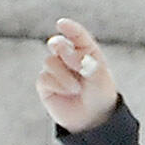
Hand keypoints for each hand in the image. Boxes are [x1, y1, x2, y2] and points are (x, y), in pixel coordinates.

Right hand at [35, 18, 117, 132]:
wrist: (92, 120)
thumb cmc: (100, 96)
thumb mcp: (100, 79)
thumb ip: (86, 63)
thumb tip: (66, 48)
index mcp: (86, 52)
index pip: (77, 36)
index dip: (69, 29)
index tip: (62, 24)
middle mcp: (68, 58)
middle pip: (57, 44)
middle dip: (61, 48)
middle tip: (70, 57)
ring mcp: (55, 69)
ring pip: (50, 61)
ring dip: (64, 75)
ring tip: (76, 88)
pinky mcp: (45, 83)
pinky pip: (45, 77)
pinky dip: (57, 85)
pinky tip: (67, 93)